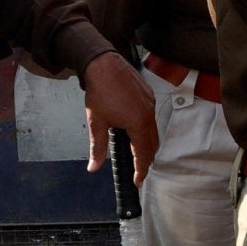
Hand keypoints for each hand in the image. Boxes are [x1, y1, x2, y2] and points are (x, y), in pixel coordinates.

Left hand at [80, 53, 157, 181]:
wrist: (103, 64)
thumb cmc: (100, 91)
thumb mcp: (96, 123)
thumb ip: (97, 148)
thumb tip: (93, 168)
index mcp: (137, 124)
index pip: (142, 154)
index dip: (140, 170)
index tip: (137, 181)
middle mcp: (148, 114)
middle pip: (152, 144)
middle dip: (146, 159)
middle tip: (138, 171)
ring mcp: (150, 104)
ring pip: (153, 131)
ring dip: (147, 144)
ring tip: (137, 154)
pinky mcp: (148, 96)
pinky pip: (150, 118)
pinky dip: (146, 129)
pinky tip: (136, 131)